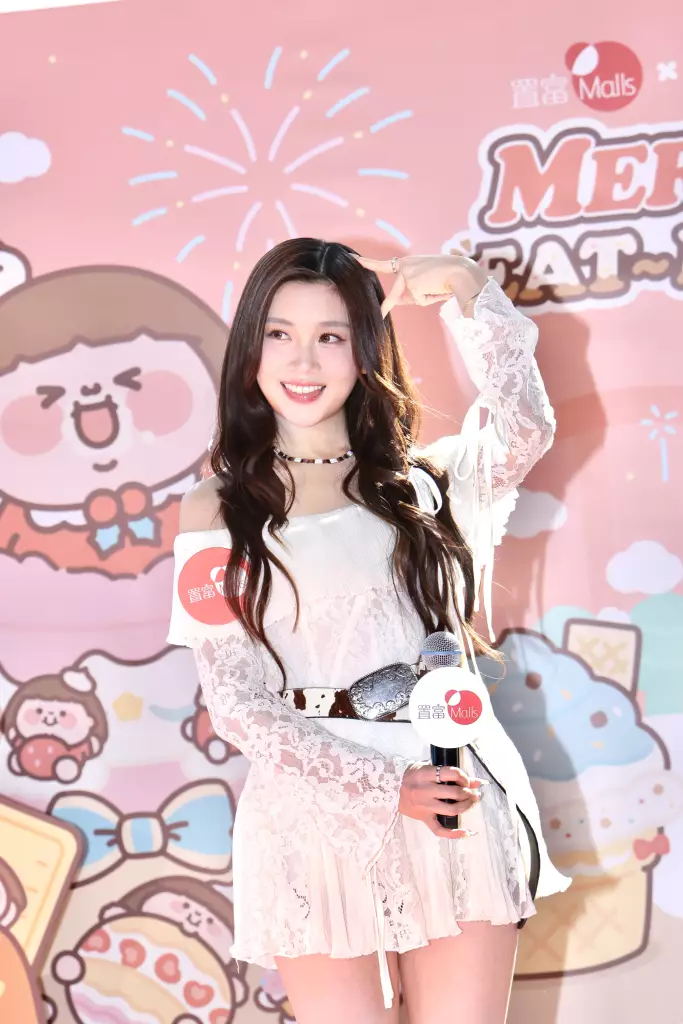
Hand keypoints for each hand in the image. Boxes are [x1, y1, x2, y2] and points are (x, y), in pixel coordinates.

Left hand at [356, 254, 486, 317]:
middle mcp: (404, 266)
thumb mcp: (427, 282)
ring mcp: (406, 275)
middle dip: (384, 305)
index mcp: (408, 262)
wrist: (460, 271)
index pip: (384, 265)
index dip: (369, 264)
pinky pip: (420, 300)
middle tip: (361, 276)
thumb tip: (400, 302)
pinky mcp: (412, 284)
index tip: (354, 260)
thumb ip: (411, 291)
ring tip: (440, 286)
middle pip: (393, 292)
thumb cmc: (448, 276)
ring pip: (413, 298)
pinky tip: (438, 288)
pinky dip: (431, 298)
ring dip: (427, 297)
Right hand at [398, 764, 483, 838]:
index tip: (466, 779)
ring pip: (452, 809)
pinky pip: (439, 829)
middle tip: (473, 792)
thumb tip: (476, 782)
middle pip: (454, 793)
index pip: (451, 773)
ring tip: (471, 802)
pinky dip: (454, 833)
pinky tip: (466, 832)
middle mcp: (425, 790)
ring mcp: (425, 806)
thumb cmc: (412, 776)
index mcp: (425, 774)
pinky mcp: (424, 818)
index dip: (463, 776)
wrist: (390, 789)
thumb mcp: (427, 768)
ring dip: (466, 806)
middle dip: (468, 792)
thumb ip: (449, 773)